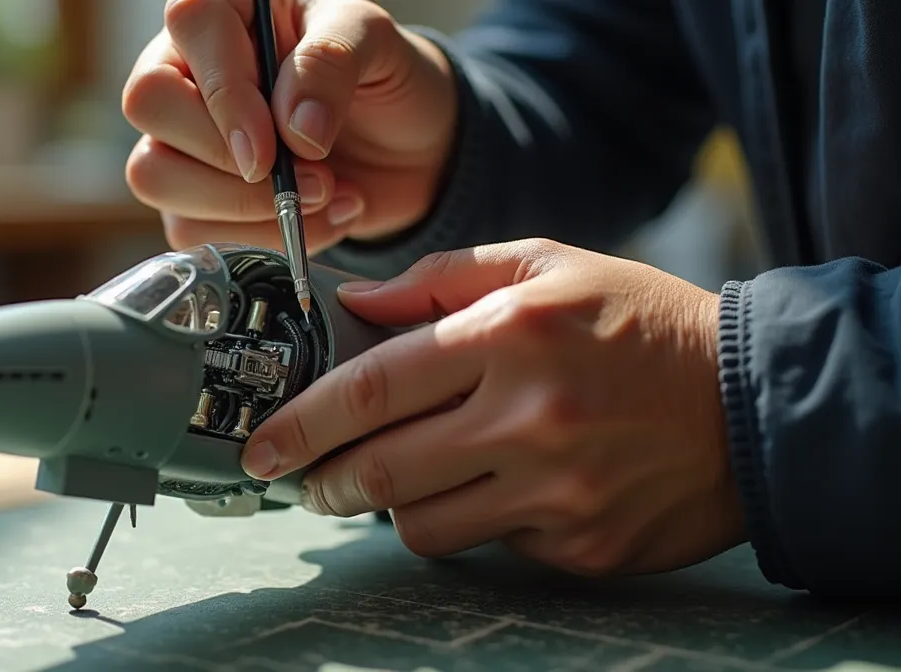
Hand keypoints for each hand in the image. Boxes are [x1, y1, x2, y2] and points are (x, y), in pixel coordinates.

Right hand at [123, 0, 456, 254]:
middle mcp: (188, 67)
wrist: (407, 148)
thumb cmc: (381, 78)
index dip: (226, 95)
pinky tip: (317, 219)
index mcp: (226, 10)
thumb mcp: (374, 44)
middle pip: (150, 104)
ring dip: (243, 208)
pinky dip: (259, 240)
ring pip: (153, 174)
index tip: (271, 149)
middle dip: (230, 161)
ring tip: (323, 196)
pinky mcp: (191, 200)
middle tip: (312, 177)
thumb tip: (296, 128)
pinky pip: (188, 231)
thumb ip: (332, 62)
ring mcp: (180, 137)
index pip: (191, 27)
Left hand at [241, 239, 745, 576]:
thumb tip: (354, 304)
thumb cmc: (639, 324)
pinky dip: (472, 521)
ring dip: (391, 509)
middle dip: (324, 481)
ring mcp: (557, 493)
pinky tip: (491, 490)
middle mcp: (528, 419)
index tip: (262, 446)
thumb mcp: (548, 266)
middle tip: (306, 477)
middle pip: (381, 472)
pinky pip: (489, 546)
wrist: (755, 403)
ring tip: (397, 481)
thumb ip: (442, 279)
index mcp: (509, 337)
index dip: (301, 422)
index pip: (371, 388)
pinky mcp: (580, 546)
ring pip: (422, 527)